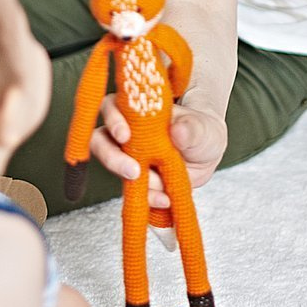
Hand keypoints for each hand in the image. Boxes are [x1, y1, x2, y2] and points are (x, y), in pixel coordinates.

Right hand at [88, 97, 227, 208]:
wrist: (205, 152)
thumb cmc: (199, 129)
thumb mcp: (202, 127)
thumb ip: (191, 128)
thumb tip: (177, 130)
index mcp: (136, 109)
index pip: (110, 107)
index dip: (112, 119)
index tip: (124, 135)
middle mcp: (124, 132)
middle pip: (100, 140)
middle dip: (112, 157)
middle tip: (133, 170)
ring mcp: (127, 157)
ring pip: (113, 169)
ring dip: (131, 184)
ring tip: (157, 192)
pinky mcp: (135, 179)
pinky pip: (132, 191)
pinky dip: (147, 198)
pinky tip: (165, 200)